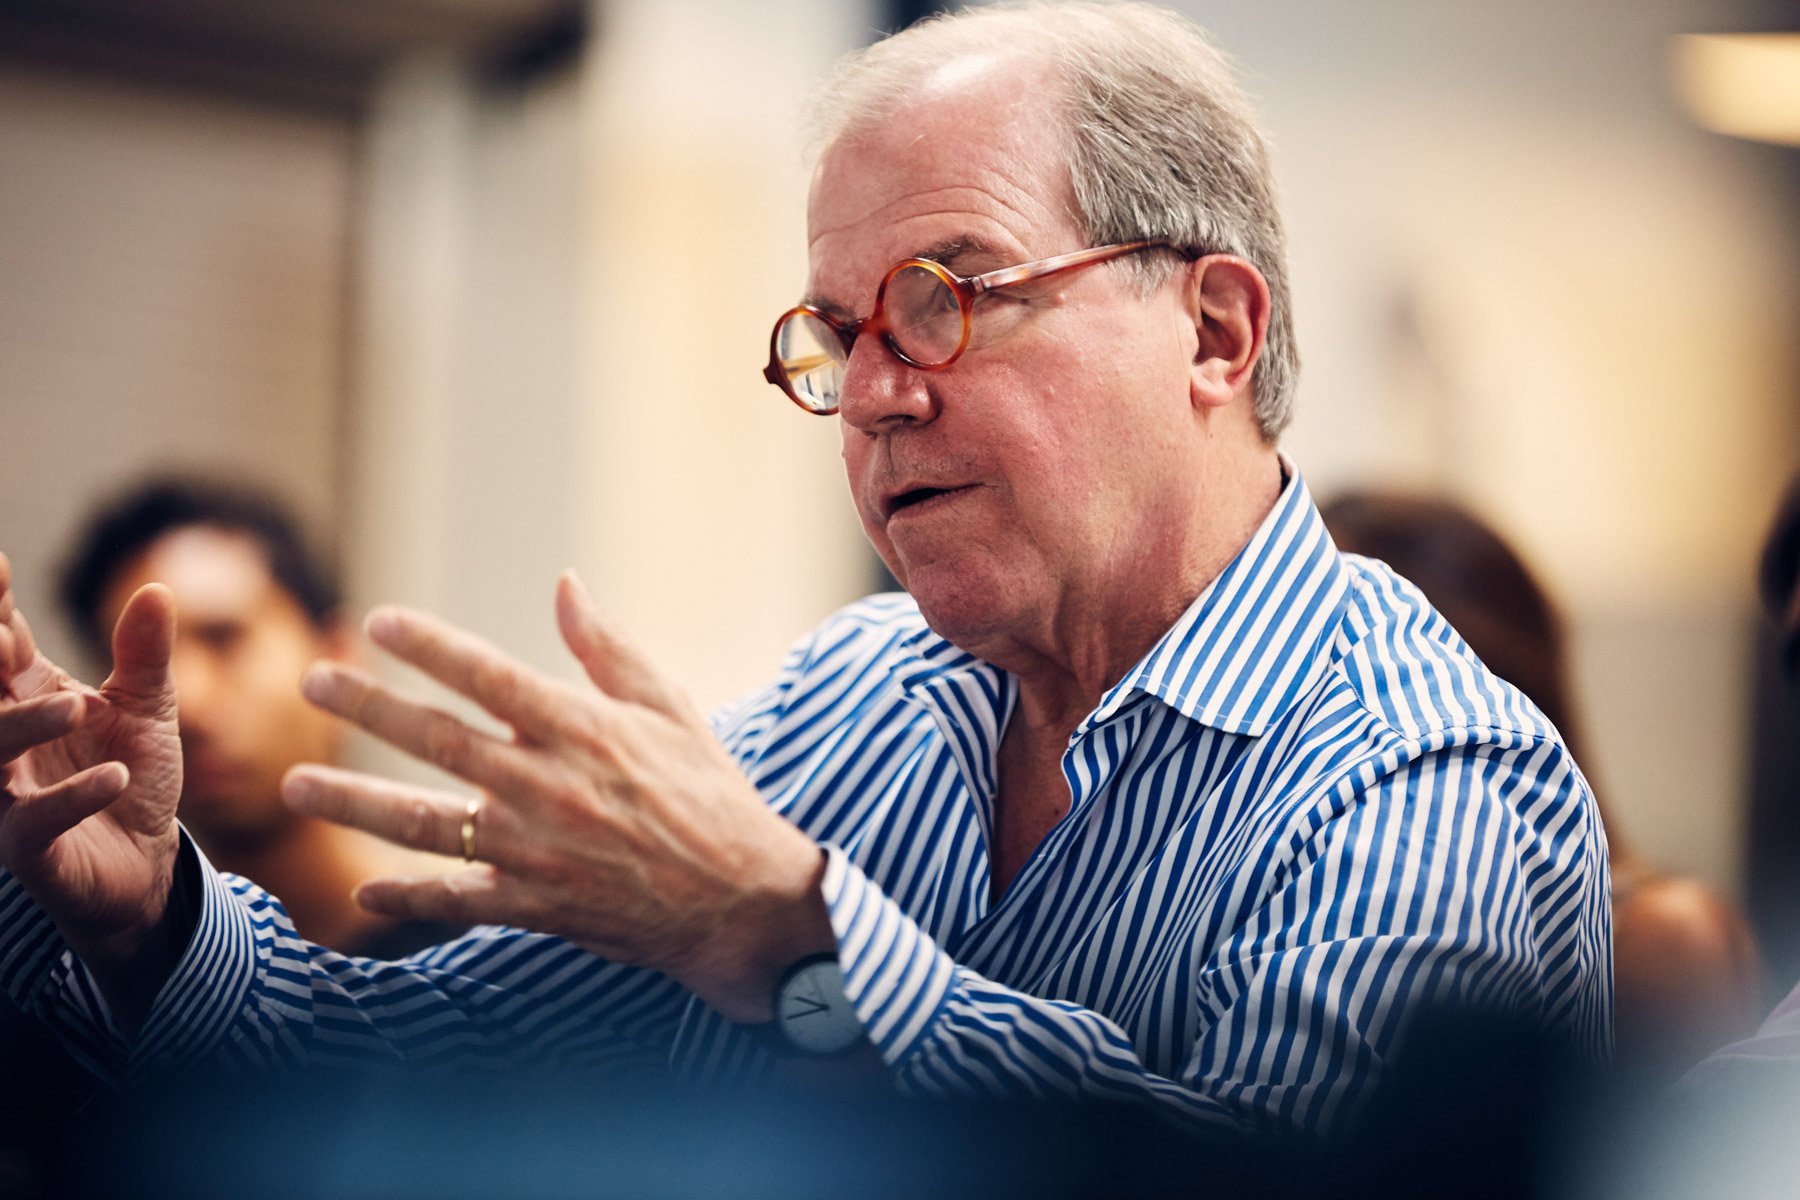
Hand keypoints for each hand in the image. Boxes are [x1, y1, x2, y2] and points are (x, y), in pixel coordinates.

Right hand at [0, 552, 185, 1026]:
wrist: (144, 863)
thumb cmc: (129, 774)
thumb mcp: (147, 708)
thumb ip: (145, 654)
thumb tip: (156, 589)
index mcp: (27, 696)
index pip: (3, 643)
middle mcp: (5, 743)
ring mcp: (8, 794)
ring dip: (26, 725)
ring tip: (74, 707)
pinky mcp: (28, 846)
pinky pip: (38, 820)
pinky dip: (73, 796)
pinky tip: (112, 776)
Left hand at [282, 572, 831, 1021]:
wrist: (743, 900)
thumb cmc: (711, 795)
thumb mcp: (671, 709)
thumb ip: (609, 650)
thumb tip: (566, 584)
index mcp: (584, 729)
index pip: (488, 677)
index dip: (428, 647)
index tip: (378, 624)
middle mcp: (550, 786)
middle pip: (438, 741)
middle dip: (367, 709)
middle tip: (314, 682)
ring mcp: (537, 851)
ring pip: (426, 824)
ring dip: (355, 803)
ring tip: (296, 787)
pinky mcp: (537, 906)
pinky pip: (456, 902)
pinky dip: (406, 899)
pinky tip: (360, 895)